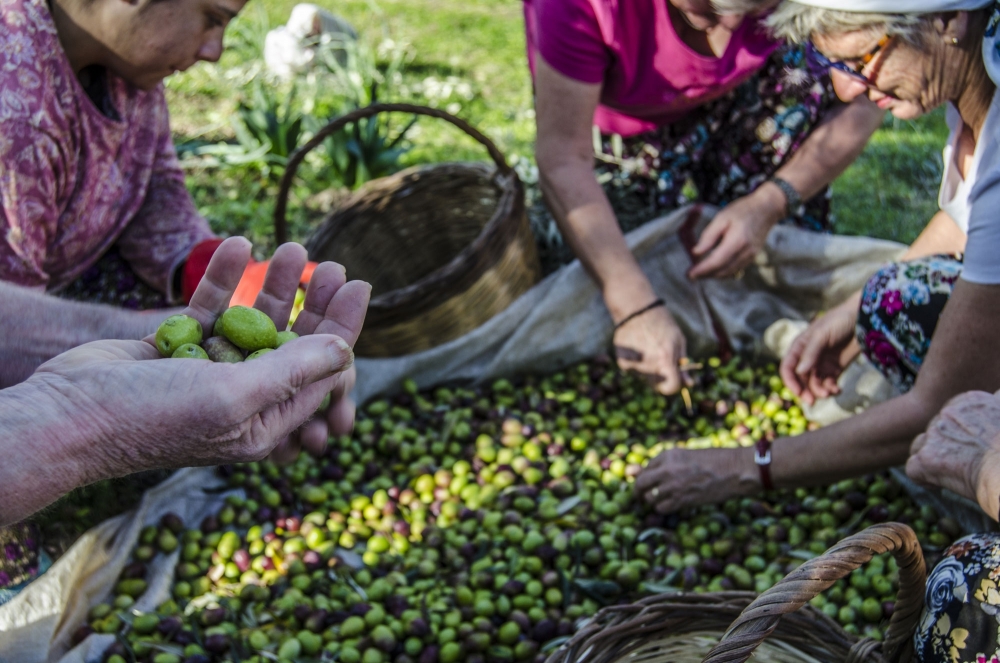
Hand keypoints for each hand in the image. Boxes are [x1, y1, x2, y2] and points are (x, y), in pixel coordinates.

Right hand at [30, 237, 369, 472]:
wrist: (65, 416)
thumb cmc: (153, 416)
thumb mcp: (234, 396)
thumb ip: (292, 372)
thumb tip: (346, 350)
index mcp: (265, 423)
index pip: (320, 375)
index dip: (343, 330)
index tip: (359, 286)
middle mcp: (243, 398)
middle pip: (293, 345)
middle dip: (315, 305)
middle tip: (334, 265)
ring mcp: (209, 370)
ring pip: (254, 321)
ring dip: (274, 285)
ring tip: (293, 247)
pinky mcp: (177, 345)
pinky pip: (211, 306)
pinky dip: (225, 277)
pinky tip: (239, 245)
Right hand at [613, 305, 686, 394]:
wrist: (634, 309)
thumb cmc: (661, 323)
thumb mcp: (678, 341)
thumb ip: (683, 365)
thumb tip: (690, 384)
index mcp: (665, 360)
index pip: (671, 389)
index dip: (675, 384)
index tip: (675, 378)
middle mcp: (648, 366)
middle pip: (657, 387)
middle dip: (662, 378)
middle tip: (661, 360)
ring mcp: (633, 365)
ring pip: (645, 379)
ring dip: (649, 370)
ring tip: (648, 349)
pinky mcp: (622, 363)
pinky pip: (634, 371)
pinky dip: (638, 364)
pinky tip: (638, 348)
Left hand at [635, 447, 758, 512]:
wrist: (734, 470)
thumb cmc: (716, 460)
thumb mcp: (688, 454)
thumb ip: (670, 462)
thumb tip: (655, 474)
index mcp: (668, 455)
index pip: (646, 468)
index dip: (644, 476)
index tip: (645, 483)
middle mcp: (666, 470)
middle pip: (641, 484)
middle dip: (638, 491)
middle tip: (638, 497)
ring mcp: (673, 486)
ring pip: (650, 498)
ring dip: (652, 501)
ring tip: (657, 502)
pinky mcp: (682, 501)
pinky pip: (662, 508)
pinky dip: (662, 509)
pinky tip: (668, 506)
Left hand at [687, 188, 781, 279]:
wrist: (767, 209)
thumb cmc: (742, 210)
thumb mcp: (722, 218)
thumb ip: (709, 236)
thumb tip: (696, 252)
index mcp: (737, 241)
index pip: (716, 261)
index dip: (702, 270)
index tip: (690, 274)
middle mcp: (745, 252)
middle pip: (722, 271)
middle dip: (706, 275)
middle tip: (691, 275)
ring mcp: (751, 256)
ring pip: (729, 273)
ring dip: (714, 275)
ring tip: (700, 273)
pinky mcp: (752, 257)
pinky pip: (736, 269)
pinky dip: (723, 272)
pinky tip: (714, 269)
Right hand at [779, 298, 860, 405]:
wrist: (863, 318)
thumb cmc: (839, 321)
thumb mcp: (822, 335)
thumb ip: (810, 353)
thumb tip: (799, 372)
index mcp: (799, 347)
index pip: (788, 367)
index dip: (790, 381)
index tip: (799, 393)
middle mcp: (808, 357)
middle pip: (800, 379)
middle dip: (804, 391)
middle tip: (812, 401)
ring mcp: (821, 364)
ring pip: (814, 384)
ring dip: (819, 391)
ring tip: (829, 393)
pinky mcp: (835, 369)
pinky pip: (829, 384)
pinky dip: (831, 389)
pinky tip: (837, 390)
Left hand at [907, 391, 999, 518]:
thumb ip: (997, 402)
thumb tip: (997, 395)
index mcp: (969, 402)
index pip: (952, 414)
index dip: (959, 432)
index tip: (974, 445)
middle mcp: (947, 414)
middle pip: (937, 430)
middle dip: (947, 446)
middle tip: (968, 460)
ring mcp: (934, 435)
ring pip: (921, 445)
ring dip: (931, 457)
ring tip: (951, 471)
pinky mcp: (925, 458)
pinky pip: (913, 468)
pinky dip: (924, 478)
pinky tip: (941, 484)